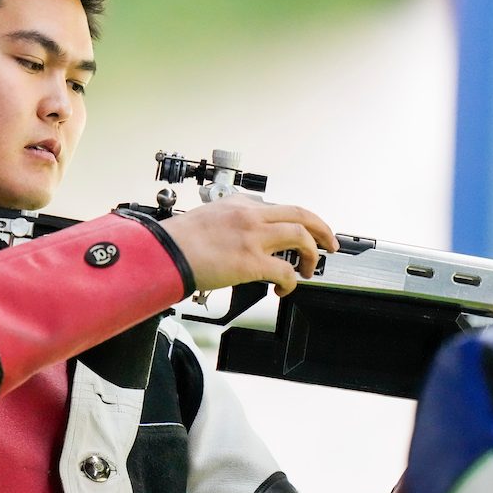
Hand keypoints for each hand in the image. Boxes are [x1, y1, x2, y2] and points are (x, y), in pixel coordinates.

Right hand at [160, 194, 337, 295]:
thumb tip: (233, 237)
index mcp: (238, 204)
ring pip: (301, 237)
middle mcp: (250, 215)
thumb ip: (225, 221)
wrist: (164, 251)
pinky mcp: (252, 261)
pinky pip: (286, 271)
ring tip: (308, 268)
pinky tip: (284, 288)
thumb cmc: (175, 239)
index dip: (295, 220)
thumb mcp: (204, 217)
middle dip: (321, 229)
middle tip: (328, 243)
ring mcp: (253, 237)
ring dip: (311, 254)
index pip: (277, 207)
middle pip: (301, 214)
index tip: (300, 229)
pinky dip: (291, 281)